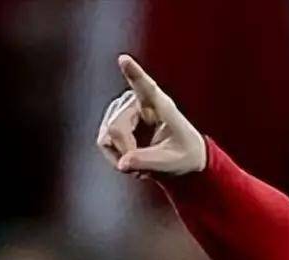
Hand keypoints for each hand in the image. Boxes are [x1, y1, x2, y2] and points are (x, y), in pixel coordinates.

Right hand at [96, 54, 205, 175]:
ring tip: (142, 165)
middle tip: (144, 171)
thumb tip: (122, 163)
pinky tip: (132, 159)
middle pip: (117, 128)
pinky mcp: (112, 120)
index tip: (124, 59)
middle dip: (127, 153)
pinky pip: (103, 142)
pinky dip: (116, 157)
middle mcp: (138, 100)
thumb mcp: (172, 162)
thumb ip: (149, 161)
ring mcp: (122, 108)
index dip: (134, 73)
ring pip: (107, 136)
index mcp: (162, 104)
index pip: (146, 87)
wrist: (180, 157)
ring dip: (122, 156)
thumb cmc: (184, 154)